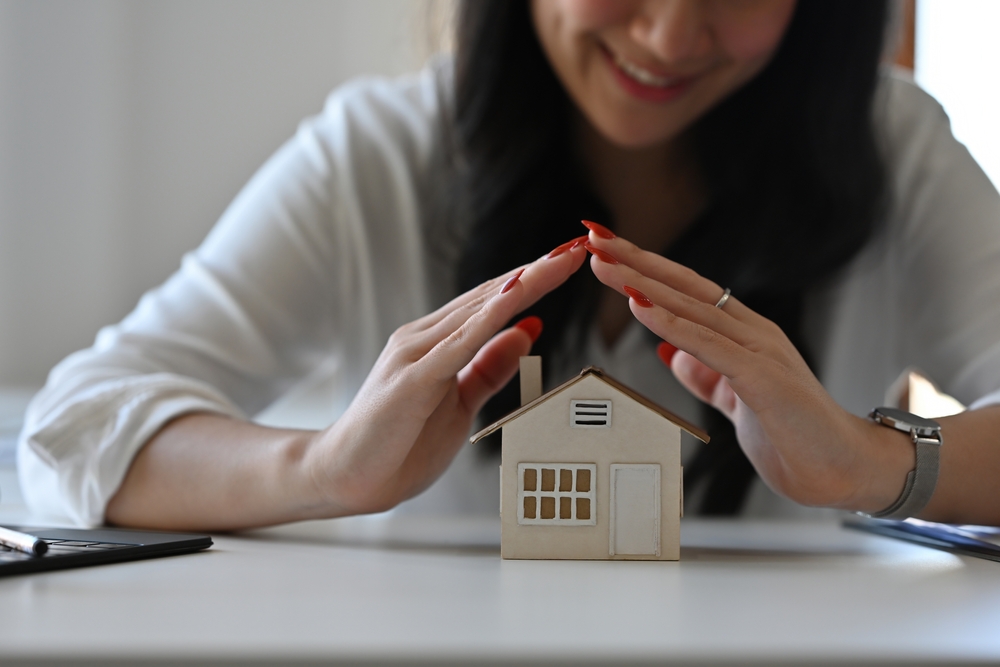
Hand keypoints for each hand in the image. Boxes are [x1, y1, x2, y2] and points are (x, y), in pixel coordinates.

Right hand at [305, 237, 588, 515]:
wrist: (346, 478)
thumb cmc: (398, 443)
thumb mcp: (460, 402)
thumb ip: (490, 367)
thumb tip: (528, 329)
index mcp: (435, 342)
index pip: (492, 302)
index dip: (532, 279)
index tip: (568, 260)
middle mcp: (423, 339)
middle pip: (489, 296)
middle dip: (536, 270)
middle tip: (577, 247)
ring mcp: (414, 355)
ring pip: (477, 311)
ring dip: (521, 284)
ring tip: (557, 262)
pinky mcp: (411, 380)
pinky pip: (458, 345)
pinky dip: (488, 319)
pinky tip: (515, 298)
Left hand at [583, 226, 913, 512]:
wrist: (847, 471)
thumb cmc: (796, 435)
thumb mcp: (737, 399)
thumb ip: (708, 377)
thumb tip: (673, 356)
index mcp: (744, 335)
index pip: (686, 291)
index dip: (645, 268)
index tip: (605, 249)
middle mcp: (751, 332)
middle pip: (684, 286)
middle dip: (635, 259)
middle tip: (593, 235)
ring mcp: (760, 352)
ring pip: (691, 307)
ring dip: (643, 283)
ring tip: (605, 263)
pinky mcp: (763, 378)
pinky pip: (710, 346)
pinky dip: (672, 324)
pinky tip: (641, 307)